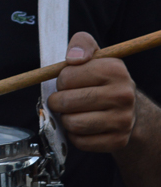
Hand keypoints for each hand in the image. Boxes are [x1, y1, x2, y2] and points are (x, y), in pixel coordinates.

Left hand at [48, 32, 136, 151]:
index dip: (61, 80)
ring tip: (75, 112)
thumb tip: (73, 57)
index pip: (65, 77)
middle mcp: (123, 95)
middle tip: (66, 99)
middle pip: (66, 102)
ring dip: (66, 119)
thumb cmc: (102, 79)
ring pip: (71, 123)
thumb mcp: (94, 55)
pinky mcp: (118, 141)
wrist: (128, 108)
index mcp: (115, 70)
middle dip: (58, 101)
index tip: (70, 81)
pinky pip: (79, 141)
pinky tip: (84, 126)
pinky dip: (74, 135)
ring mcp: (123, 120)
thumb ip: (81, 44)